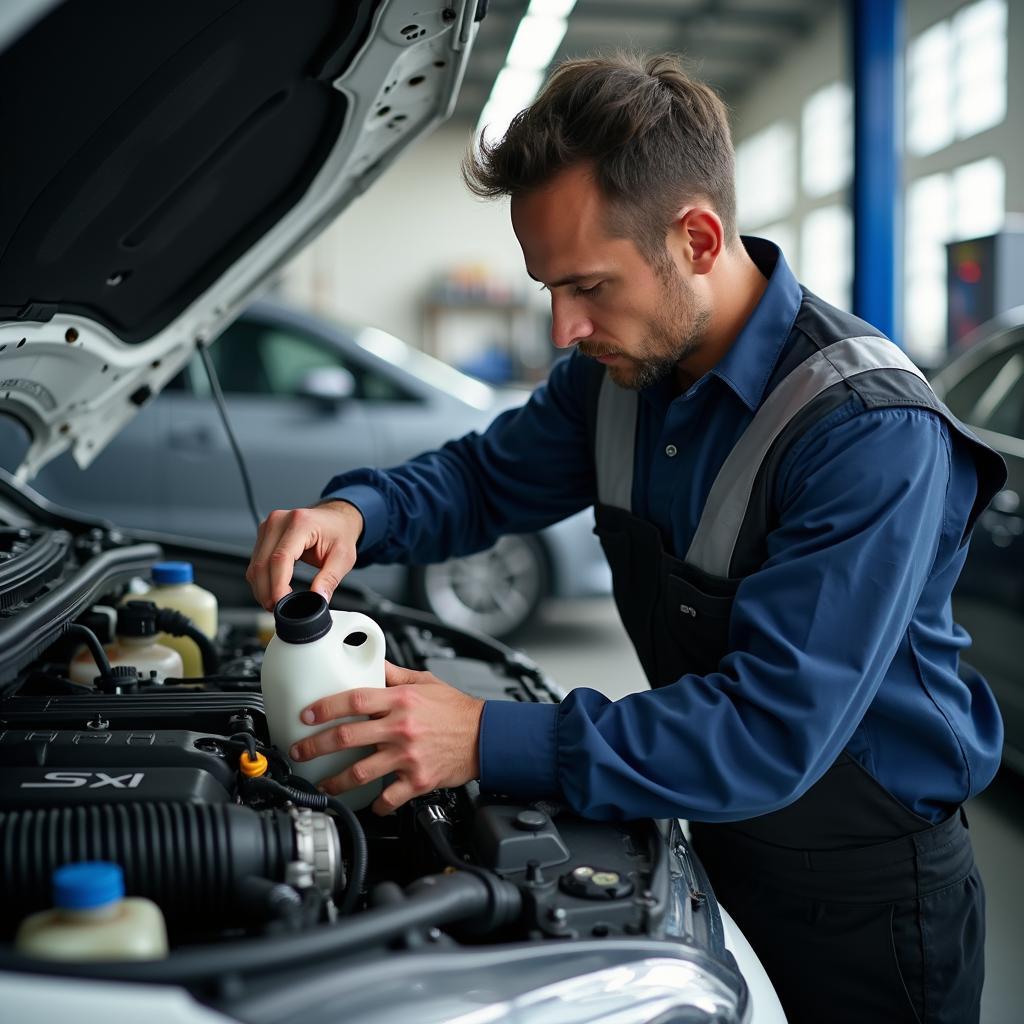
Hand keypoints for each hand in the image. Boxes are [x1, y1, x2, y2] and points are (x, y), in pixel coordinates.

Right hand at [246, 501, 363, 610]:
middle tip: (277, 609)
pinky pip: (255, 562)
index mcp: (301, 523)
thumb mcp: (343, 557)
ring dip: (261, 588)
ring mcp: (268, 526)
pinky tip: (271, 590)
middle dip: (267, 592)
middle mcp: (279, 521)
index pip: (280, 558)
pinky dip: (261, 580)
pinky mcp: (264, 534)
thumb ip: (330, 579)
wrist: (335, 519)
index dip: (277, 585)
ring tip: (275, 603)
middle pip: (262, 564)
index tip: (281, 603)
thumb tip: (318, 599)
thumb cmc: (339, 532)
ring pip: (255, 565)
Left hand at [288, 661, 484, 814]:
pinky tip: (368, 803)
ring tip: (322, 784)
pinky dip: (376, 804)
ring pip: (361, 772)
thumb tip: (372, 663)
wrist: (486, 736)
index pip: (354, 700)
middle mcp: (401, 727)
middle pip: (348, 737)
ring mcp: (408, 756)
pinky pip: (389, 797)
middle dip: (316, 746)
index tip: (306, 715)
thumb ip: (395, 674)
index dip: (325, 707)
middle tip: (299, 752)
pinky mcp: (417, 780)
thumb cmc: (457, 710)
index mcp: (401, 700)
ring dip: (335, 781)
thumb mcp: (426, 682)